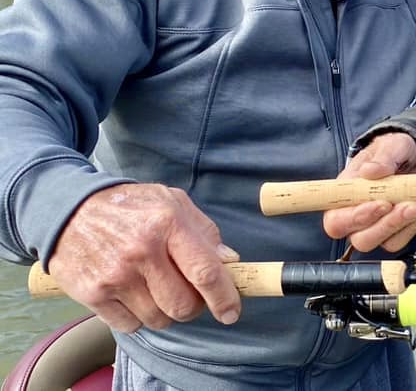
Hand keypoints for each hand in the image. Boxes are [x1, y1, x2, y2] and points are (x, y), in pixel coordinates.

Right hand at [47, 183, 240, 332]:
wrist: (71, 210)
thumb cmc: (131, 207)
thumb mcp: (173, 202)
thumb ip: (204, 232)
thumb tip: (230, 262)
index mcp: (168, 223)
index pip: (205, 271)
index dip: (224, 297)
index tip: (231, 312)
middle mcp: (142, 250)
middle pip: (183, 305)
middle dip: (193, 306)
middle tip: (188, 294)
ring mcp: (116, 275)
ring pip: (159, 319)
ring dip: (165, 312)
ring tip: (156, 287)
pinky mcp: (93, 294)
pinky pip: (130, 326)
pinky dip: (138, 317)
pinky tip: (133, 293)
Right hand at [323, 132, 415, 252]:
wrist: (415, 156)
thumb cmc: (392, 152)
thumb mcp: (388, 146)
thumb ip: (381, 157)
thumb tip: (370, 171)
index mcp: (344, 197)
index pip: (336, 220)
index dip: (355, 218)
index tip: (382, 203)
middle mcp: (357, 218)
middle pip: (361, 238)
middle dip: (387, 224)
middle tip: (409, 205)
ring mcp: (378, 227)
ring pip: (386, 242)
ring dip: (406, 225)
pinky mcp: (398, 232)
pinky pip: (406, 238)